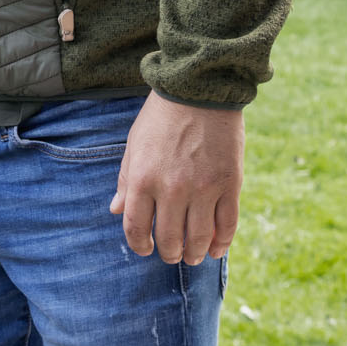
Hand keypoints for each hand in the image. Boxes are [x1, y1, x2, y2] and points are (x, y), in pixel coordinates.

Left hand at [109, 94, 243, 264]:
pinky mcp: (230, 184)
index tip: (145, 248)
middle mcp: (171, 189)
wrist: (199, 89)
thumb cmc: (161, 116)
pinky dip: (222, 242)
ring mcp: (203, 188)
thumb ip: (125, 181)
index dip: (139, 245)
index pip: (136, 228)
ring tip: (193, 256)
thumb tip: (116, 211)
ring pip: (198, 238)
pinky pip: (227, 224)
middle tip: (172, 254)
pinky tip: (216, 248)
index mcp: (142, 179)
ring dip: (194, 253)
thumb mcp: (134, 145)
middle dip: (169, 253)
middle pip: (169, 238)